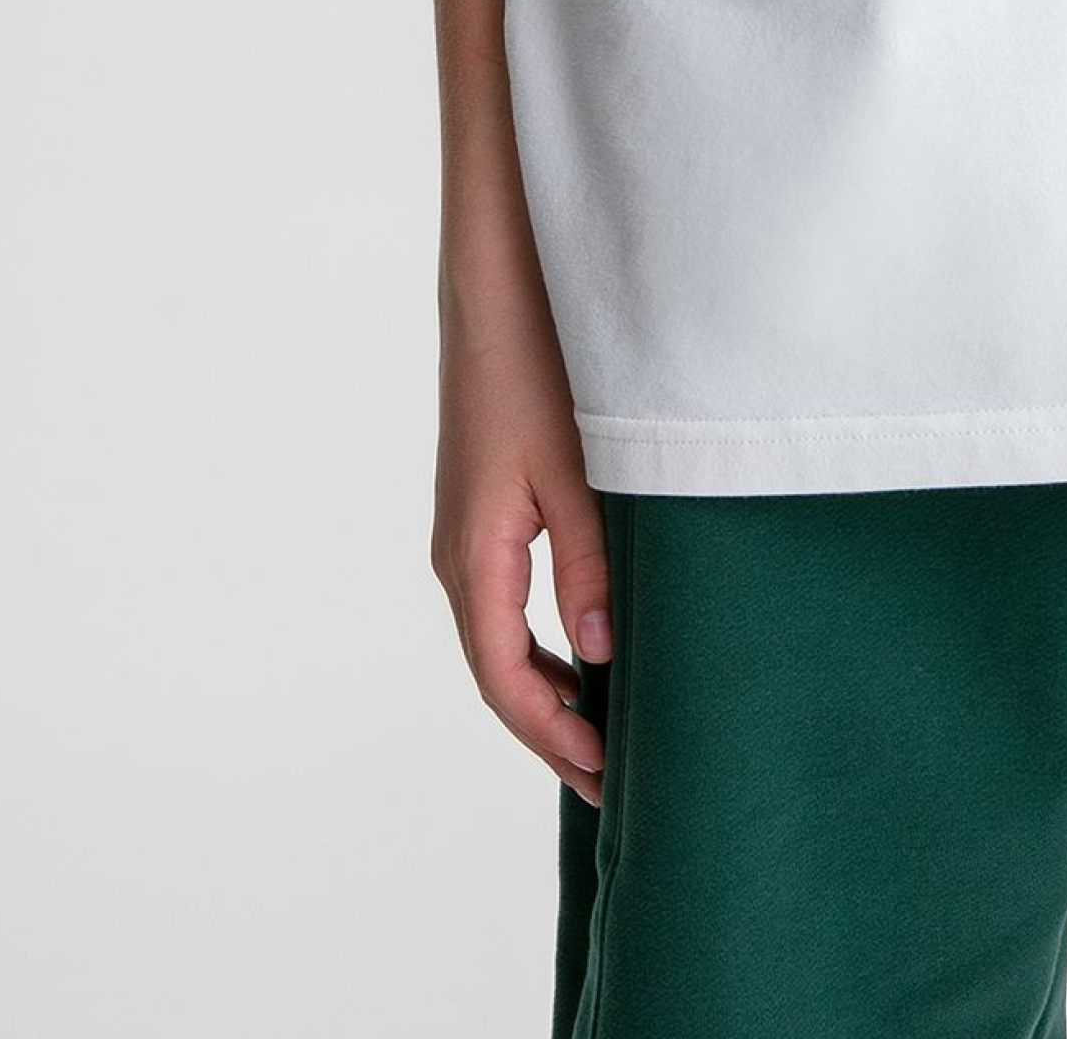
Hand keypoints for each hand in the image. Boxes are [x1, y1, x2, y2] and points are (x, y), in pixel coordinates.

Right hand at [432, 297, 614, 803]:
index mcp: (475, 555)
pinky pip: (503, 599)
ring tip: (598, 727)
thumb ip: (590, 565)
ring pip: (498, 637)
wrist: (497, 290)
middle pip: (498, 670)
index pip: (505, 679)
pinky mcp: (481, 507)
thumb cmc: (537, 370)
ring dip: (543, 686)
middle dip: (549, 727)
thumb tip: (599, 655)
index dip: (551, 735)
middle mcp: (457, 553)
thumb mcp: (577, 471)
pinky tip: (579, 648)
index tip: (603, 776)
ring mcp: (464, 531)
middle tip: (609, 776)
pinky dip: (537, 640)